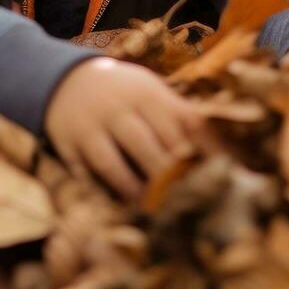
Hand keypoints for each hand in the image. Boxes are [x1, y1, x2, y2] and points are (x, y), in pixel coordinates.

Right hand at [43, 57, 203, 200]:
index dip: (198, 152)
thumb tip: (220, 158)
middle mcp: (117, 107)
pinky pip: (84, 173)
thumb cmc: (126, 94)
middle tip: (182, 201)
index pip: (178, 123)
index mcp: (147, 92)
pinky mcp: (68, 145)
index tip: (212, 177)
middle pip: (146, 145)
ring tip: (150, 208)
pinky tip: (119, 207)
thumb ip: (179, 118)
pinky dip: (101, 192)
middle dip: (165, 176)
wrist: (69, 80)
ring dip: (132, 189)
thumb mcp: (151, 92)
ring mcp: (90, 126)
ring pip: (111, 164)